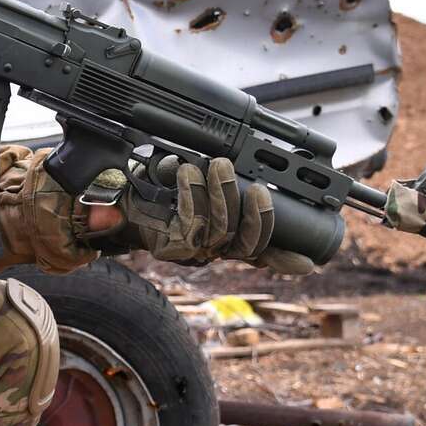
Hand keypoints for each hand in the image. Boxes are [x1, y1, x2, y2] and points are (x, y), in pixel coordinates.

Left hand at [90, 156, 312, 273]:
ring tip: (217, 165)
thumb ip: (237, 196)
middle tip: (256, 186)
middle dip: (257, 215)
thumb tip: (271, 196)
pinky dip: (191, 194)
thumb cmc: (163, 190)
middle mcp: (210, 251)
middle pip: (247, 245)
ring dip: (222, 195)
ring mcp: (188, 251)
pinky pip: (189, 225)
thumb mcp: (205, 189)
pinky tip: (187, 171)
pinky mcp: (166, 246)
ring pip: (219, 233)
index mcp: (225, 240)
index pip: (262, 253)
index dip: (285, 258)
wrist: (117, 198)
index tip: (308, 260)